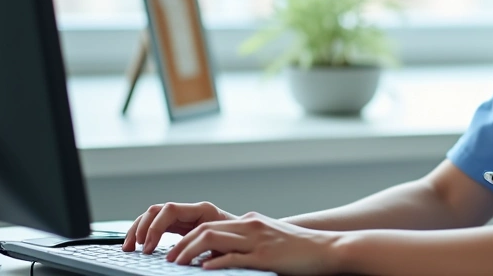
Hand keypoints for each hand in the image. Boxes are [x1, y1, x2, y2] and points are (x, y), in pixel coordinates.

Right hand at [122, 201, 235, 253]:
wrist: (253, 239)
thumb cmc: (242, 242)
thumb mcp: (226, 245)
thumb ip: (206, 246)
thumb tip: (185, 256)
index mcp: (203, 210)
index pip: (170, 210)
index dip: (155, 228)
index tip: (148, 247)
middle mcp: (192, 211)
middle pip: (157, 210)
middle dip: (141, 227)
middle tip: (135, 247)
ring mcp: (186, 218)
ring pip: (154, 216)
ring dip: (138, 228)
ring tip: (129, 246)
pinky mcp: (182, 227)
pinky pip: (158, 225)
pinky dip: (145, 232)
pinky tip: (138, 245)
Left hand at [165, 211, 342, 274]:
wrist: (327, 248)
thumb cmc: (298, 250)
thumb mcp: (268, 240)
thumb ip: (245, 244)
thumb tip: (216, 259)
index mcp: (249, 222)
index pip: (209, 225)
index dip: (187, 237)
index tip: (172, 250)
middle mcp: (250, 226)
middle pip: (206, 229)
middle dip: (181, 243)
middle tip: (166, 258)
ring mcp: (257, 240)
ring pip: (213, 238)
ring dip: (189, 251)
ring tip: (175, 263)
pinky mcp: (265, 256)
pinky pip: (234, 257)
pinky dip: (215, 263)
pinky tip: (203, 270)